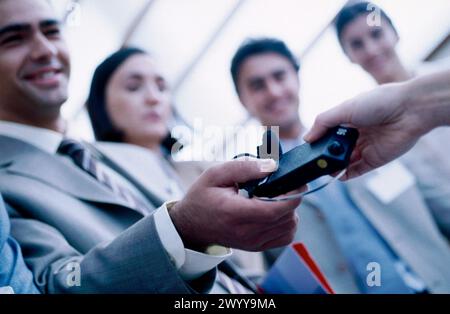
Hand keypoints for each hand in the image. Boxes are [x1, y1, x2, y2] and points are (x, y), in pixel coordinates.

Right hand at [169, 159, 301, 251]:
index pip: (274, 210)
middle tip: (283, 184)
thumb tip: (272, 166)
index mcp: (235, 213)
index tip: (296, 180)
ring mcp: (253, 243)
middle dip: (291, 198)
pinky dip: (287, 222)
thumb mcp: (215, 174)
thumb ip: (244, 168)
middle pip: (286, 218)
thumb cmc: (202, 197)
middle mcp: (246, 232)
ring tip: (275, 197)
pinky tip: (275, 210)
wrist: (191, 225)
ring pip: (290, 228)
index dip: (292, 195)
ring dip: (290, 210)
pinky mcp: (257, 247)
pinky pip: (285, 237)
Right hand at [304, 83, 424, 178]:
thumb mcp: (345, 109)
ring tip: (325, 168)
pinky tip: (337, 175)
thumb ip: (323, 122)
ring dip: (333, 166)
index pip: (328, 133)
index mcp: (348, 119)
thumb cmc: (379, 102)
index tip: (308, 148)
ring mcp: (365, 148)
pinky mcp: (374, 160)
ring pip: (344, 161)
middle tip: (316, 160)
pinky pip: (356, 170)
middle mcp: (356, 134)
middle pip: (335, 149)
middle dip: (325, 155)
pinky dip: (345, 174)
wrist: (409, 111)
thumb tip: (306, 138)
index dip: (319, 140)